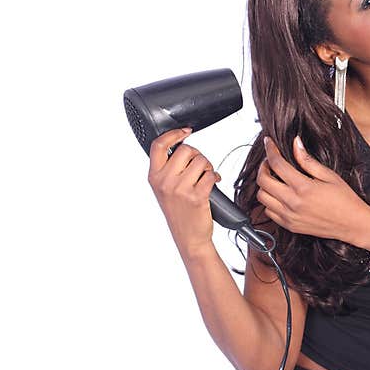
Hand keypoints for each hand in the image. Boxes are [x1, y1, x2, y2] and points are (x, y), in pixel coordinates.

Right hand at [147, 127, 221, 255]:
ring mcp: (179, 189)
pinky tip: (213, 184)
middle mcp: (164, 182)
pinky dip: (215, 177)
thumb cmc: (179, 212)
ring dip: (208, 167)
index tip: (185, 131)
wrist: (189, 238)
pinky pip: (211, 174)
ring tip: (205, 178)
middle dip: (197, 155)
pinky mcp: (196, 196)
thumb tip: (181, 145)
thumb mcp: (164, 189)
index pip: (158, 145)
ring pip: (201, 161)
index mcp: (154, 177)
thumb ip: (167, 169)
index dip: (173, 134)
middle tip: (199, 167)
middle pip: (185, 150)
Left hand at [258, 135, 369, 243]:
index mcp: (303, 187)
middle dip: (263, 167)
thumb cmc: (345, 200)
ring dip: (264, 185)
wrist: (353, 224)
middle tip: (270, 161)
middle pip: (263, 181)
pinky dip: (269, 201)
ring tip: (274, 178)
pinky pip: (268, 212)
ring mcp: (289, 216)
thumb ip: (307, 160)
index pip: (277, 164)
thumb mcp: (329, 175)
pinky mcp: (290, 226)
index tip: (269, 143)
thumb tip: (295, 143)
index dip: (270, 150)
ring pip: (262, 197)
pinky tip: (279, 195)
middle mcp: (293, 203)